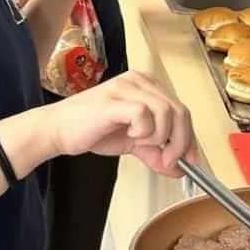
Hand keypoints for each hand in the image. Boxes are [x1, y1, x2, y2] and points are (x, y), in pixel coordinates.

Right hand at [45, 71, 196, 176]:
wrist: (58, 130)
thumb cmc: (91, 129)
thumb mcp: (132, 142)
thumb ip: (156, 152)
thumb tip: (178, 168)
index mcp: (146, 86)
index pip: (181, 109)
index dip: (189, 137)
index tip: (191, 160)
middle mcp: (139, 81)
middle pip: (179, 110)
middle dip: (180, 142)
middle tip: (169, 162)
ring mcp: (127, 88)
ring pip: (166, 111)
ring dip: (160, 138)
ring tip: (142, 146)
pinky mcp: (115, 100)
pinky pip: (145, 114)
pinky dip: (144, 132)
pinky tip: (131, 136)